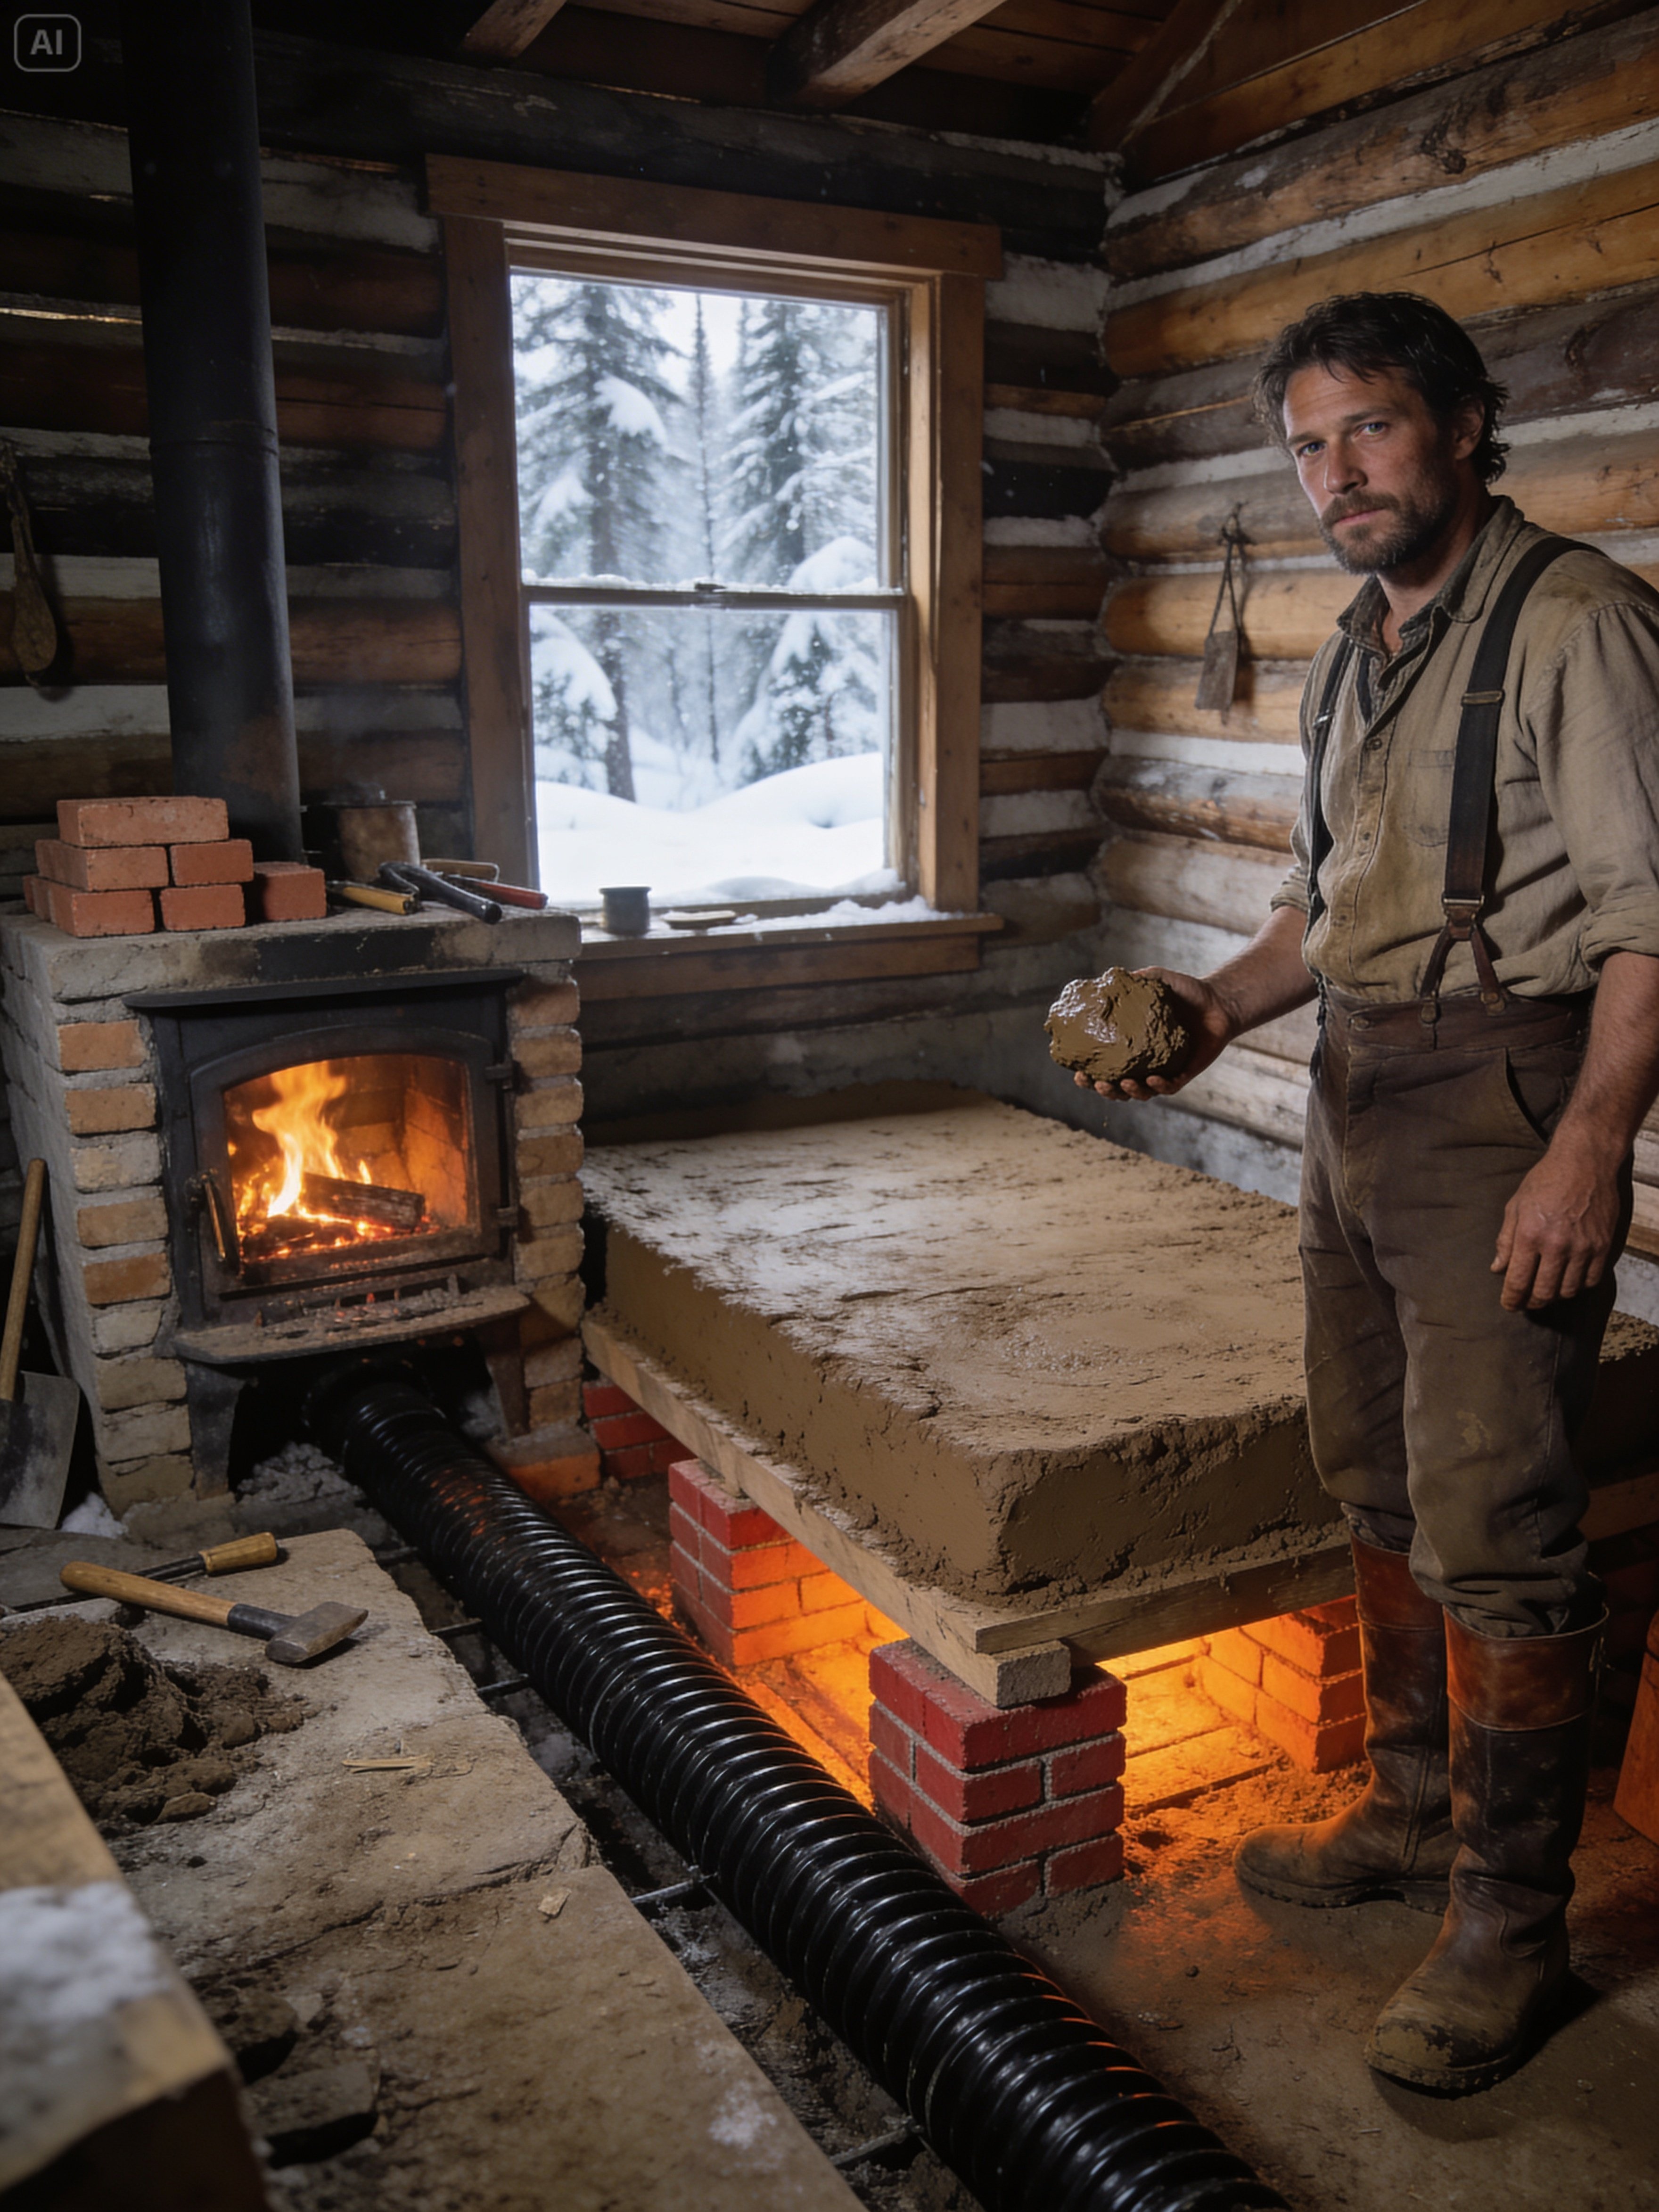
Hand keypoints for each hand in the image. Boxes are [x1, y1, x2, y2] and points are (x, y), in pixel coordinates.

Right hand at [1070, 967, 1242, 1103]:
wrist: (1219, 1001)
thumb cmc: (1187, 991)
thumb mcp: (1157, 980)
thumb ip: (1135, 981)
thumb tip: (1106, 979)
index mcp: (1132, 1047)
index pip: (1105, 1066)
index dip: (1089, 1074)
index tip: (1076, 1071)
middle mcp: (1145, 1064)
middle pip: (1117, 1087)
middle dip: (1102, 1089)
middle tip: (1091, 1081)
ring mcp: (1164, 1071)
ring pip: (1141, 1092)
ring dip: (1128, 1092)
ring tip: (1120, 1083)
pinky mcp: (1184, 1074)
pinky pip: (1169, 1087)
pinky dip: (1159, 1086)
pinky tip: (1152, 1080)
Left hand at [1492, 1139, 1622, 1310]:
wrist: (1584, 1163)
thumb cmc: (1545, 1181)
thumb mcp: (1515, 1206)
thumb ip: (1506, 1240)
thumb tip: (1497, 1268)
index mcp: (1530, 1235)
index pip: (1518, 1281)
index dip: (1511, 1299)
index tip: (1509, 1305)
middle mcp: (1557, 1245)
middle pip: (1544, 1292)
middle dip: (1532, 1303)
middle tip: (1526, 1302)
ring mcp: (1583, 1247)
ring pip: (1568, 1291)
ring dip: (1555, 1295)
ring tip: (1546, 1290)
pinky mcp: (1603, 1246)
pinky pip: (1591, 1280)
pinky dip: (1578, 1286)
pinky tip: (1569, 1279)